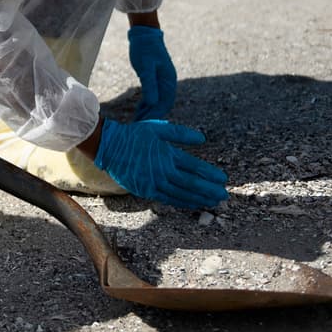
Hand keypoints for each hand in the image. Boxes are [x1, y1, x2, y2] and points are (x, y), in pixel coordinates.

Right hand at [93, 118, 228, 208]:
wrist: (107, 146)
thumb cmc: (133, 135)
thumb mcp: (157, 128)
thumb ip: (180, 133)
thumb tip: (202, 139)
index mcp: (166, 156)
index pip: (194, 168)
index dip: (210, 174)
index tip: (223, 179)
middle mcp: (162, 173)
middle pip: (191, 185)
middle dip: (209, 190)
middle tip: (224, 195)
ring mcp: (153, 184)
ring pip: (181, 195)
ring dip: (198, 199)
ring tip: (212, 201)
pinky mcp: (145, 191)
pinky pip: (168, 199)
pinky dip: (182, 202)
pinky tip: (192, 203)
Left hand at [128, 26, 176, 121]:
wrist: (144, 35)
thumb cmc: (145, 49)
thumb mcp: (145, 67)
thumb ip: (149, 84)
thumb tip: (152, 103)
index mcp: (169, 81)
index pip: (164, 103)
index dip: (155, 114)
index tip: (145, 124)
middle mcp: (168, 83)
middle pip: (162, 105)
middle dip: (152, 116)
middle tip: (139, 127)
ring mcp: (163, 81)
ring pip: (158, 102)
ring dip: (149, 112)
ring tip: (138, 122)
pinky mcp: (155, 79)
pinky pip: (153, 96)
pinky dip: (147, 104)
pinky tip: (139, 111)